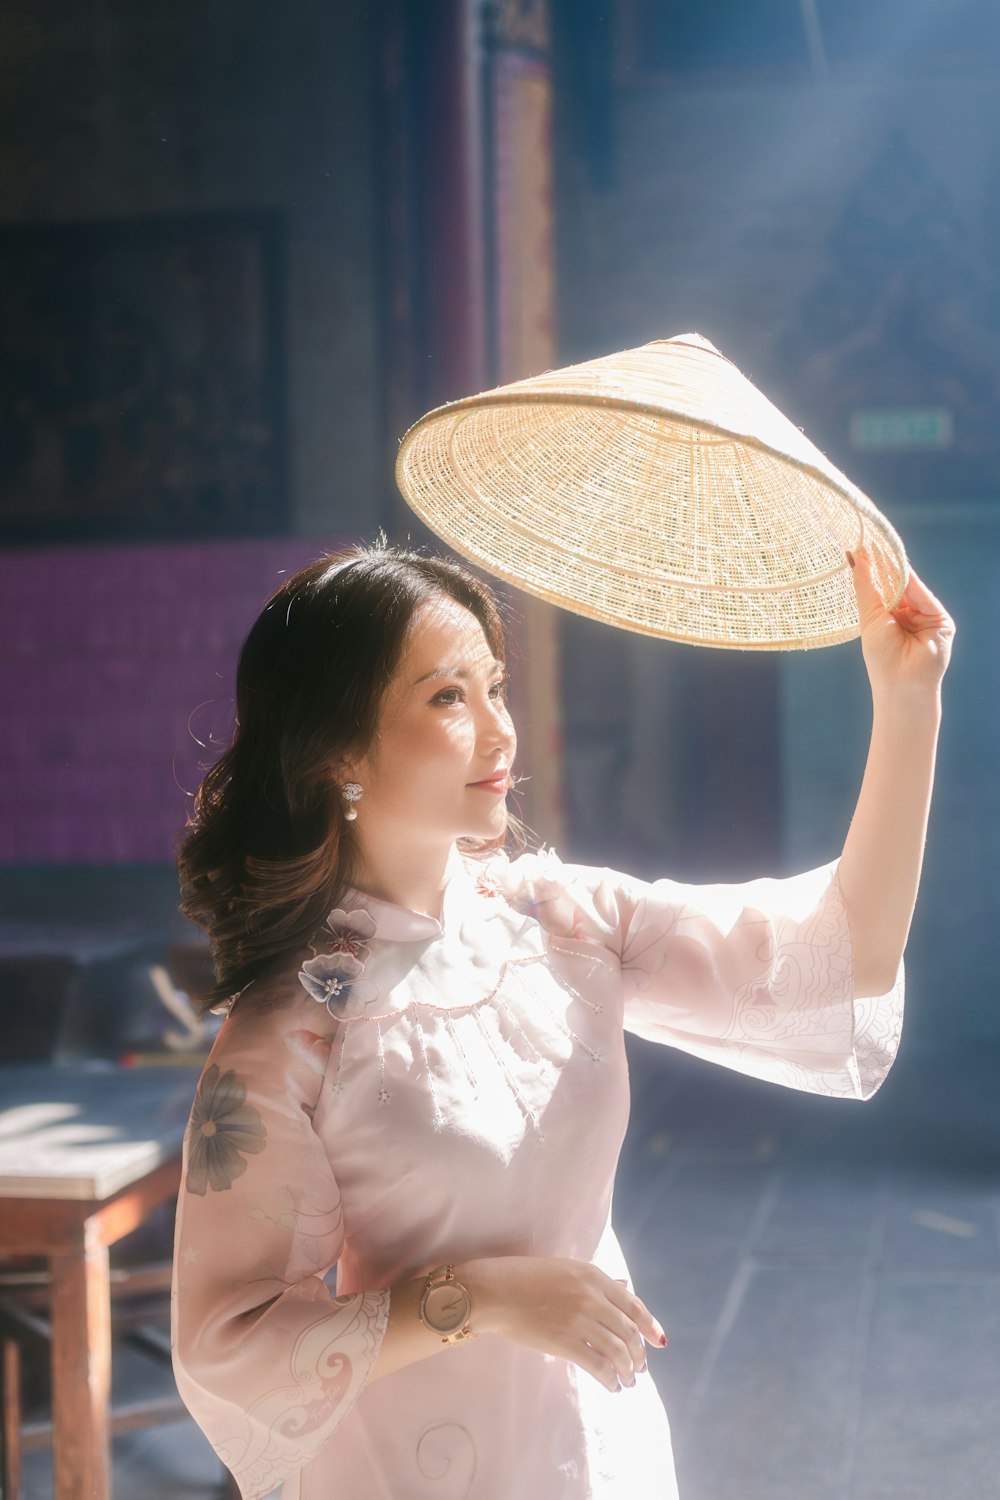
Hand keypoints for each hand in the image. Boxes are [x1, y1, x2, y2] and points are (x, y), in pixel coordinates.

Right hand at [458, 1255, 666, 1392]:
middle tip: (640, 1367)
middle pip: (629, 1331)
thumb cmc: (527, 1277)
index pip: (633, 1305)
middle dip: (639, 1353)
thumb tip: (626, 1288)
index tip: (658, 1341)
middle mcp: (592, 1296)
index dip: (650, 1325)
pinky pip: (598, 1365)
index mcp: (593, 1276)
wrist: (497, 1290)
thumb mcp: (567, 1270)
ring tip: (628, 1380)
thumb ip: (598, 1282)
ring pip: (617, 1350)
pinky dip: (610, 1378)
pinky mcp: (565, 1342)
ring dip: (628, 1370)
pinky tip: (612, 1385)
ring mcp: (579, 1319)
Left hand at [847, 546, 955, 697]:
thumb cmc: (882, 658)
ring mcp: (925, 616)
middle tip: (868, 541)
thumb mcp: (870, 617)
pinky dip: (912, 582)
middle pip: (896, 583)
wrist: (902, 684)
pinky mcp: (940, 620)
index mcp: (889, 616)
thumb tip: (855, 557)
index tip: (859, 546)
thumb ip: (866, 587)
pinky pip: (924, 596)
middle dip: (883, 563)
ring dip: (896, 569)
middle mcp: (907, 614)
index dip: (872, 568)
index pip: (882, 586)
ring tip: (878, 549)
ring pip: (910, 586)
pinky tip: (898, 568)